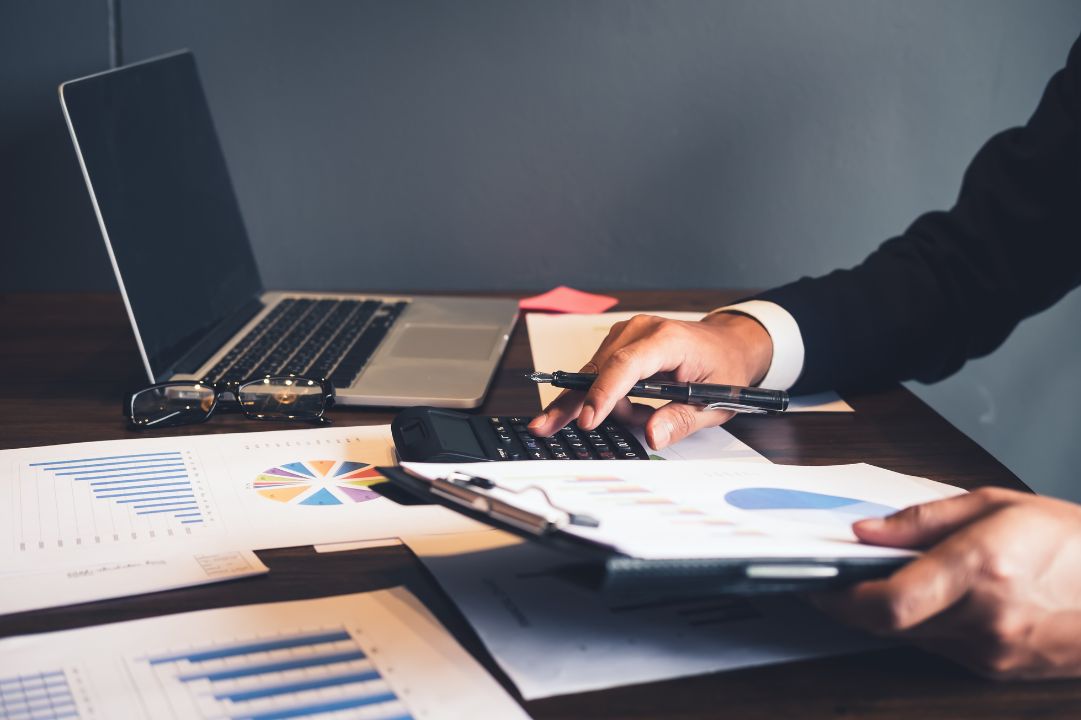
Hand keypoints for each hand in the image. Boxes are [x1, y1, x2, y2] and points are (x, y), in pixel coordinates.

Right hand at [528, 312, 773, 448]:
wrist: (727, 344)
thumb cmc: (722, 367)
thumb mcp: (715, 403)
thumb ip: (681, 420)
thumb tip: (653, 435)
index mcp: (668, 340)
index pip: (626, 365)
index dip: (603, 394)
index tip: (588, 420)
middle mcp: (641, 330)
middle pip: (596, 370)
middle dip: (578, 404)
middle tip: (545, 427)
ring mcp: (626, 333)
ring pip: (594, 375)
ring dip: (609, 405)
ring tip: (641, 416)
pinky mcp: (618, 342)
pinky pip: (600, 374)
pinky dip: (609, 396)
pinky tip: (632, 405)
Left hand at [814, 487, 1080, 678]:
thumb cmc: (1074, 542)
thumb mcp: (996, 505)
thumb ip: (922, 521)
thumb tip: (867, 532)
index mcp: (980, 569)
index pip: (889, 601)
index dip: (843, 599)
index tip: (820, 585)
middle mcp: (984, 618)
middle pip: (889, 625)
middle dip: (855, 604)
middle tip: (839, 580)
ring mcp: (992, 651)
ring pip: (909, 638)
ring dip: (889, 614)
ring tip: (895, 578)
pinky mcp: (997, 669)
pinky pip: (938, 648)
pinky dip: (923, 624)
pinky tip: (936, 599)